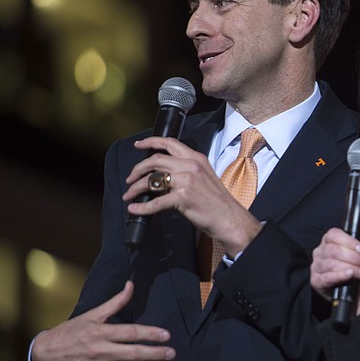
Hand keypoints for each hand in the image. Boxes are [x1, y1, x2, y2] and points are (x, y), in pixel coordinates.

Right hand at [31, 281, 174, 360]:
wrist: (46, 354)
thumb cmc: (71, 332)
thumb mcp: (92, 314)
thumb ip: (115, 302)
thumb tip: (131, 285)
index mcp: (101, 332)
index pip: (130, 333)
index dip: (149, 333)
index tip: (166, 335)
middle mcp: (101, 351)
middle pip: (131, 353)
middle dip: (154, 354)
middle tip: (171, 354)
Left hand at [122, 136, 261, 256]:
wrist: (230, 218)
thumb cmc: (218, 202)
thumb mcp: (205, 178)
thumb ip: (187, 171)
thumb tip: (164, 175)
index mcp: (196, 159)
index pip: (170, 143)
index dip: (150, 142)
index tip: (138, 145)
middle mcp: (191, 166)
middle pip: (155, 160)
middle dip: (137, 169)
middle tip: (130, 178)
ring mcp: (187, 181)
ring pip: (152, 180)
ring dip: (136, 188)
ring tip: (129, 195)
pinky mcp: (183, 197)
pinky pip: (156, 202)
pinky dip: (142, 207)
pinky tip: (135, 209)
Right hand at [311, 228, 359, 313]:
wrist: (358, 298)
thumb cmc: (359, 275)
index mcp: (329, 242)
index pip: (333, 234)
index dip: (348, 241)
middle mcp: (320, 252)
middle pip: (333, 249)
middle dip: (352, 256)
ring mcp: (316, 267)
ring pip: (330, 263)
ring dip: (349, 267)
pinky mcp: (316, 281)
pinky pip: (327, 277)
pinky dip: (340, 275)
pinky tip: (349, 275)